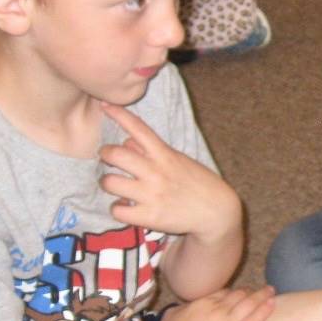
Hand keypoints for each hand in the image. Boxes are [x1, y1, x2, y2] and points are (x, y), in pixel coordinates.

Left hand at [98, 102, 240, 239]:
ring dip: (107, 183)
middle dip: (105, 154)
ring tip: (114, 185)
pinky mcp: (149, 216)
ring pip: (110, 182)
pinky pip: (117, 210)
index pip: (138, 129)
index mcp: (165, 155)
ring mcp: (151, 194)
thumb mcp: (180, 161)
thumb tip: (127, 141)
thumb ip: (154, 151)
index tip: (103, 104)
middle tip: (107, 159)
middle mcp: (156, 172)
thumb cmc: (199, 184)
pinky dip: (117, 208)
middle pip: (115, 154)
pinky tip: (124, 207)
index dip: (118, 114)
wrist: (217, 213)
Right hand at [154, 287, 276, 320]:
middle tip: (263, 290)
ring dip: (262, 296)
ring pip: (249, 304)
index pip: (225, 292)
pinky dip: (264, 311)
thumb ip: (185, 307)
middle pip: (240, 295)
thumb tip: (191, 306)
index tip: (243, 293)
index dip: (236, 292)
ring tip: (272, 291)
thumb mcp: (171, 315)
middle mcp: (217, 309)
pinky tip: (272, 304)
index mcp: (203, 302)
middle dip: (252, 291)